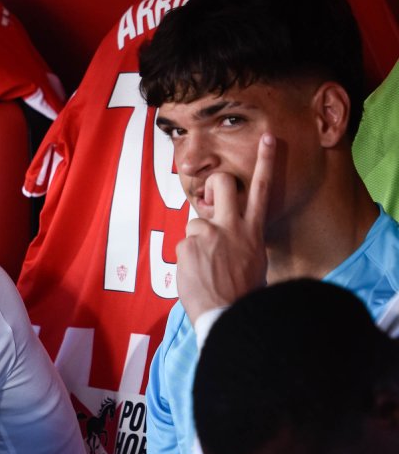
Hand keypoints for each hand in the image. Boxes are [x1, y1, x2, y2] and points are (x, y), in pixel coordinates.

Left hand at [176, 134, 273, 317]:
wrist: (229, 314)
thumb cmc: (242, 293)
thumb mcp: (253, 260)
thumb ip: (241, 239)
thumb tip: (229, 234)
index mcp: (253, 231)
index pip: (262, 189)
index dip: (267, 161)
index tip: (269, 138)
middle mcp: (231, 226)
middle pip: (222, 184)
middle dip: (216, 183)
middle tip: (215, 196)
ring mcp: (209, 233)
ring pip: (195, 222)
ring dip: (197, 241)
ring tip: (206, 268)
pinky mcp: (188, 244)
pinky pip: (183, 246)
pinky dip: (187, 260)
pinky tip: (196, 276)